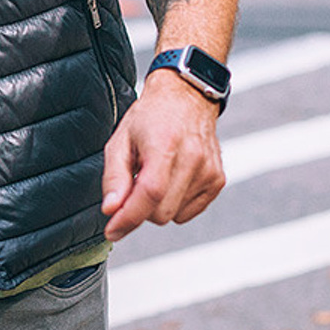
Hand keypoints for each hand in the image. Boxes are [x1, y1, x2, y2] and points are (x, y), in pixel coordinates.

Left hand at [102, 72, 226, 240]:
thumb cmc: (150, 118)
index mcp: (165, 144)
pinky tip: (172, 179)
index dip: (129, 217)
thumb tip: (111, 210)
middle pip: (161, 212)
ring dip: (158, 204)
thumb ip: (114, 177)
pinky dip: (175, 203)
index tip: (112, 231)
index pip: (150, 193)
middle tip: (135, 184)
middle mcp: (193, 158)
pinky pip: (188, 212)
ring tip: (156, 174)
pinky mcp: (218, 180)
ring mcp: (209, 170)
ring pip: (174, 215)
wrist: (186, 98)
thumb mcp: (120, 140)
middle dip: (141, 209)